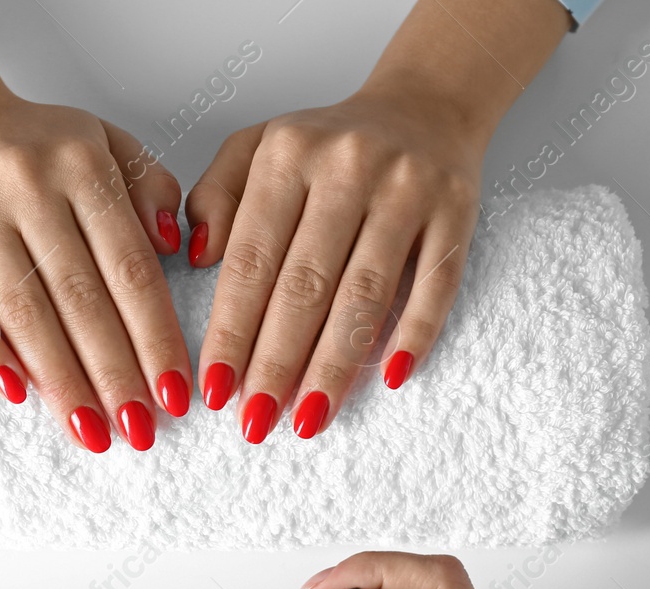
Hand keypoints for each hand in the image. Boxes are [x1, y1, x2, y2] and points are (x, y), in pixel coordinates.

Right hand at [0, 0, 190, 452]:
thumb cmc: (32, 141)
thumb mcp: (104, 142)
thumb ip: (150, 188)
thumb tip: (176, 249)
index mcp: (82, 166)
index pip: (131, 267)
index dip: (155, 336)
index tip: (176, 393)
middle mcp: (28, 185)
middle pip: (82, 297)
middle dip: (115, 373)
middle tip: (139, 432)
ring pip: (24, 309)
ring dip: (60, 379)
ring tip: (89, 431)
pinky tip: (16, 393)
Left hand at [185, 0, 568, 440]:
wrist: (425, 105)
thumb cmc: (327, 145)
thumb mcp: (256, 149)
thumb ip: (216, 197)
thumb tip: (193, 258)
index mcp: (288, 154)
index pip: (252, 259)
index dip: (230, 330)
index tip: (214, 389)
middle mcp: (348, 168)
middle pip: (306, 285)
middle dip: (276, 362)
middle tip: (256, 422)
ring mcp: (407, 189)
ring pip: (366, 294)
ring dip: (335, 366)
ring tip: (310, 418)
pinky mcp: (456, 212)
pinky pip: (435, 285)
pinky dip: (413, 335)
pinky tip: (387, 379)